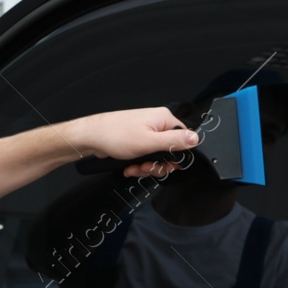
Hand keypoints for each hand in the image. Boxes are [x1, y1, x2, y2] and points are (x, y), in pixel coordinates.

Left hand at [79, 107, 200, 177]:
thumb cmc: (115, 135)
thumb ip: (174, 142)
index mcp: (164, 119)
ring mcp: (146, 132)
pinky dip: (138, 164)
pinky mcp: (138, 140)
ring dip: (146, 167)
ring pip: (156, 157)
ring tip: (134, 168)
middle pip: (170, 151)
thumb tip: (196, 139)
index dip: (176, 156)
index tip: (165, 165)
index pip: (183, 139)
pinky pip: (145, 156)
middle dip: (157, 164)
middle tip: (146, 168)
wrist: (91, 137)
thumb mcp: (149, 142)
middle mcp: (157, 124)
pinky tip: (129, 167)